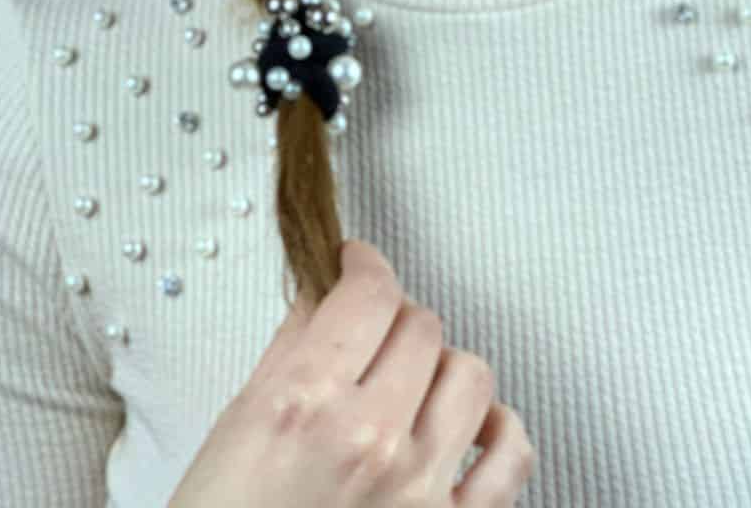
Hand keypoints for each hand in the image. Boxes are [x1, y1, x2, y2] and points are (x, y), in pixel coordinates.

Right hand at [168, 238, 536, 505]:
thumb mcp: (238, 426)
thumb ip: (290, 349)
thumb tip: (326, 292)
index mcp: (305, 406)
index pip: (369, 292)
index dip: (363, 265)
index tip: (357, 266)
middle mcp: (371, 441)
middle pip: (421, 325)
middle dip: (393, 321)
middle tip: (370, 338)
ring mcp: (421, 489)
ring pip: (471, 373)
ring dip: (439, 371)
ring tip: (409, 389)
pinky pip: (512, 451)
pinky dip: (496, 430)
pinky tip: (466, 431)